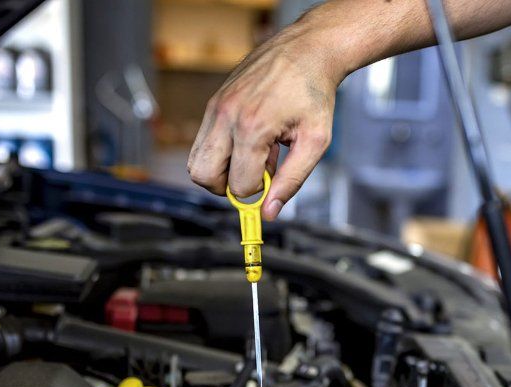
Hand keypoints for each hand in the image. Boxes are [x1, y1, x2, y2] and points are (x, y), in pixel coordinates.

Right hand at [186, 20, 342, 219]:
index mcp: (252, 128)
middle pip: (202, 176)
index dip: (258, 191)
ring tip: (254, 155)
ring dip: (222, 169)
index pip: (239, 184)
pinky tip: (249, 139)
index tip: (274, 178)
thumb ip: (292, 181)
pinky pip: (202, 141)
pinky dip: (221, 151)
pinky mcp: (213, 101)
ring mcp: (216, 107)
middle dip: (227, 186)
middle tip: (254, 176)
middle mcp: (227, 116)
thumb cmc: (313, 93)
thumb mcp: (315, 142)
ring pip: (196, 161)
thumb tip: (270, 213)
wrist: (306, 50)